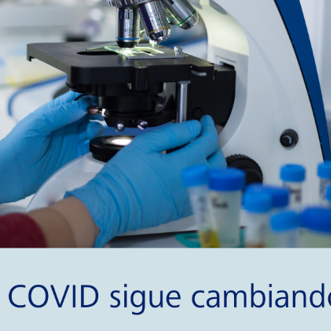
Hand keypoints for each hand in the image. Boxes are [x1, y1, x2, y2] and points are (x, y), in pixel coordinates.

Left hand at [0, 91, 101, 204]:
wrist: (7, 176)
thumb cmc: (15, 147)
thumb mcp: (36, 124)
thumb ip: (60, 113)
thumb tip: (84, 104)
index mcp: (56, 112)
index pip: (78, 98)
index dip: (89, 98)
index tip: (93, 103)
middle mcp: (67, 125)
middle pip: (90, 113)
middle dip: (97, 113)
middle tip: (96, 116)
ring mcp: (72, 140)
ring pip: (94, 129)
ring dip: (97, 128)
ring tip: (90, 132)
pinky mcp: (76, 157)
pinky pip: (93, 148)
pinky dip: (98, 145)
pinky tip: (93, 144)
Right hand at [67, 116, 224, 246]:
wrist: (113, 204)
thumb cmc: (124, 178)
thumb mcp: (146, 144)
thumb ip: (173, 133)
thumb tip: (193, 127)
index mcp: (185, 164)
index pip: (208, 141)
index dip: (208, 128)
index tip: (204, 122)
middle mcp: (193, 182)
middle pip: (217, 159)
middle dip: (212, 144)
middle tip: (201, 136)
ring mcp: (191, 196)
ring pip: (213, 176)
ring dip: (210, 161)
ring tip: (196, 152)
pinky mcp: (185, 208)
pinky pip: (204, 190)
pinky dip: (203, 178)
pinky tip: (190, 171)